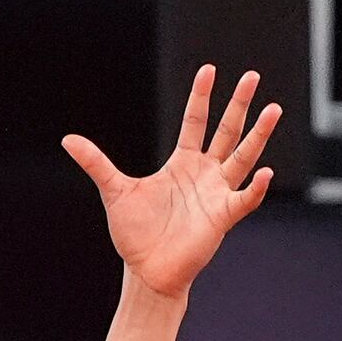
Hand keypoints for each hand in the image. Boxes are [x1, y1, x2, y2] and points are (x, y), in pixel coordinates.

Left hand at [63, 65, 280, 301]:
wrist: (147, 271)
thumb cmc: (134, 234)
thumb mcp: (114, 191)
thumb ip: (96, 163)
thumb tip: (67, 139)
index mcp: (182, 163)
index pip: (195, 121)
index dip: (202, 96)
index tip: (209, 70)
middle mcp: (204, 174)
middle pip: (226, 131)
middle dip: (239, 105)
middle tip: (252, 76)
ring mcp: (217, 194)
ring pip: (243, 157)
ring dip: (258, 135)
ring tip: (273, 109)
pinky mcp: (223, 217)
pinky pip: (244, 199)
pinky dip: (255, 187)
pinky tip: (264, 172)